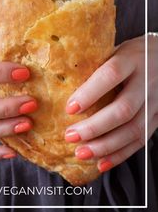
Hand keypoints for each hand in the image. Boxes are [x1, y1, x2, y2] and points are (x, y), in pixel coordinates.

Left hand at [65, 35, 157, 172]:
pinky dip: (121, 154)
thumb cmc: (133, 53)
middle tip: (71, 136)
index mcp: (131, 59)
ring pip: (134, 129)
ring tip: (82, 152)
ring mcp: (155, 100)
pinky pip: (142, 139)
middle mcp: (146, 80)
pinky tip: (102, 162)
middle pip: (123, 109)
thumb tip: (62, 84)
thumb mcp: (116, 50)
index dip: (90, 93)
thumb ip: (97, 65)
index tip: (69, 108)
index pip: (111, 75)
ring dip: (106, 146)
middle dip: (95, 127)